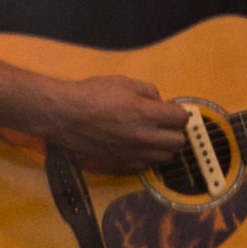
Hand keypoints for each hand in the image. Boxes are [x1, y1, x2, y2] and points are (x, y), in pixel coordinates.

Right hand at [37, 75, 209, 175]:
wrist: (65, 115)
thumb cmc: (93, 94)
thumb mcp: (123, 82)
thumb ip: (148, 91)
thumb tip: (159, 102)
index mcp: (147, 114)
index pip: (181, 119)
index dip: (178, 112)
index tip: (171, 109)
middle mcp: (145, 137)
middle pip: (178, 142)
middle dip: (175, 130)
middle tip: (164, 123)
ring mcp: (134, 154)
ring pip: (165, 157)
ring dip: (163, 146)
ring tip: (151, 135)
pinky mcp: (122, 165)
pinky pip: (146, 166)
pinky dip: (147, 156)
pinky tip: (137, 145)